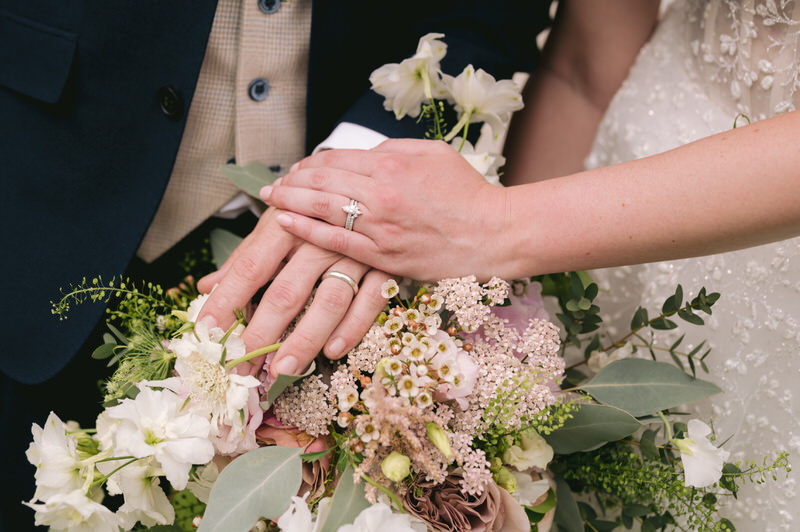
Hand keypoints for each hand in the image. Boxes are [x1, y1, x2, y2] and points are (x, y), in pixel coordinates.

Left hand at [197, 208, 390, 377]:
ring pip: (329, 301)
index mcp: (287, 224)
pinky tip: (333, 351)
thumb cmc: (313, 209)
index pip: (250, 267)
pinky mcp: (385, 266)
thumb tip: (205, 287)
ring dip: (305, 339)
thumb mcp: (277, 223)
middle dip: (261, 334)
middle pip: (286, 291)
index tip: (207, 332)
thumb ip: (245, 257)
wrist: (371, 187)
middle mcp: (319, 238)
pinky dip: (352, 328)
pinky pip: (370, 301)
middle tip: (240, 368)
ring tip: (282, 370)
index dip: (227, 300)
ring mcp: (355, 253)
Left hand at [262, 139, 509, 281]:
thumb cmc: (467, 193)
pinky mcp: (384, 256)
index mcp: (392, 164)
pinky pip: (336, 242)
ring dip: (290, 202)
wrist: (493, 234)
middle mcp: (381, 193)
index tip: (298, 168)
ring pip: (322, 209)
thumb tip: (360, 154)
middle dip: (292, 181)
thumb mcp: (433, 155)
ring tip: (271, 200)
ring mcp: (380, 227)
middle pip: (322, 181)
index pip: (335, 158)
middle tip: (273, 185)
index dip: (310, 162)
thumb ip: (393, 150)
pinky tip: (286, 223)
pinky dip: (307, 231)